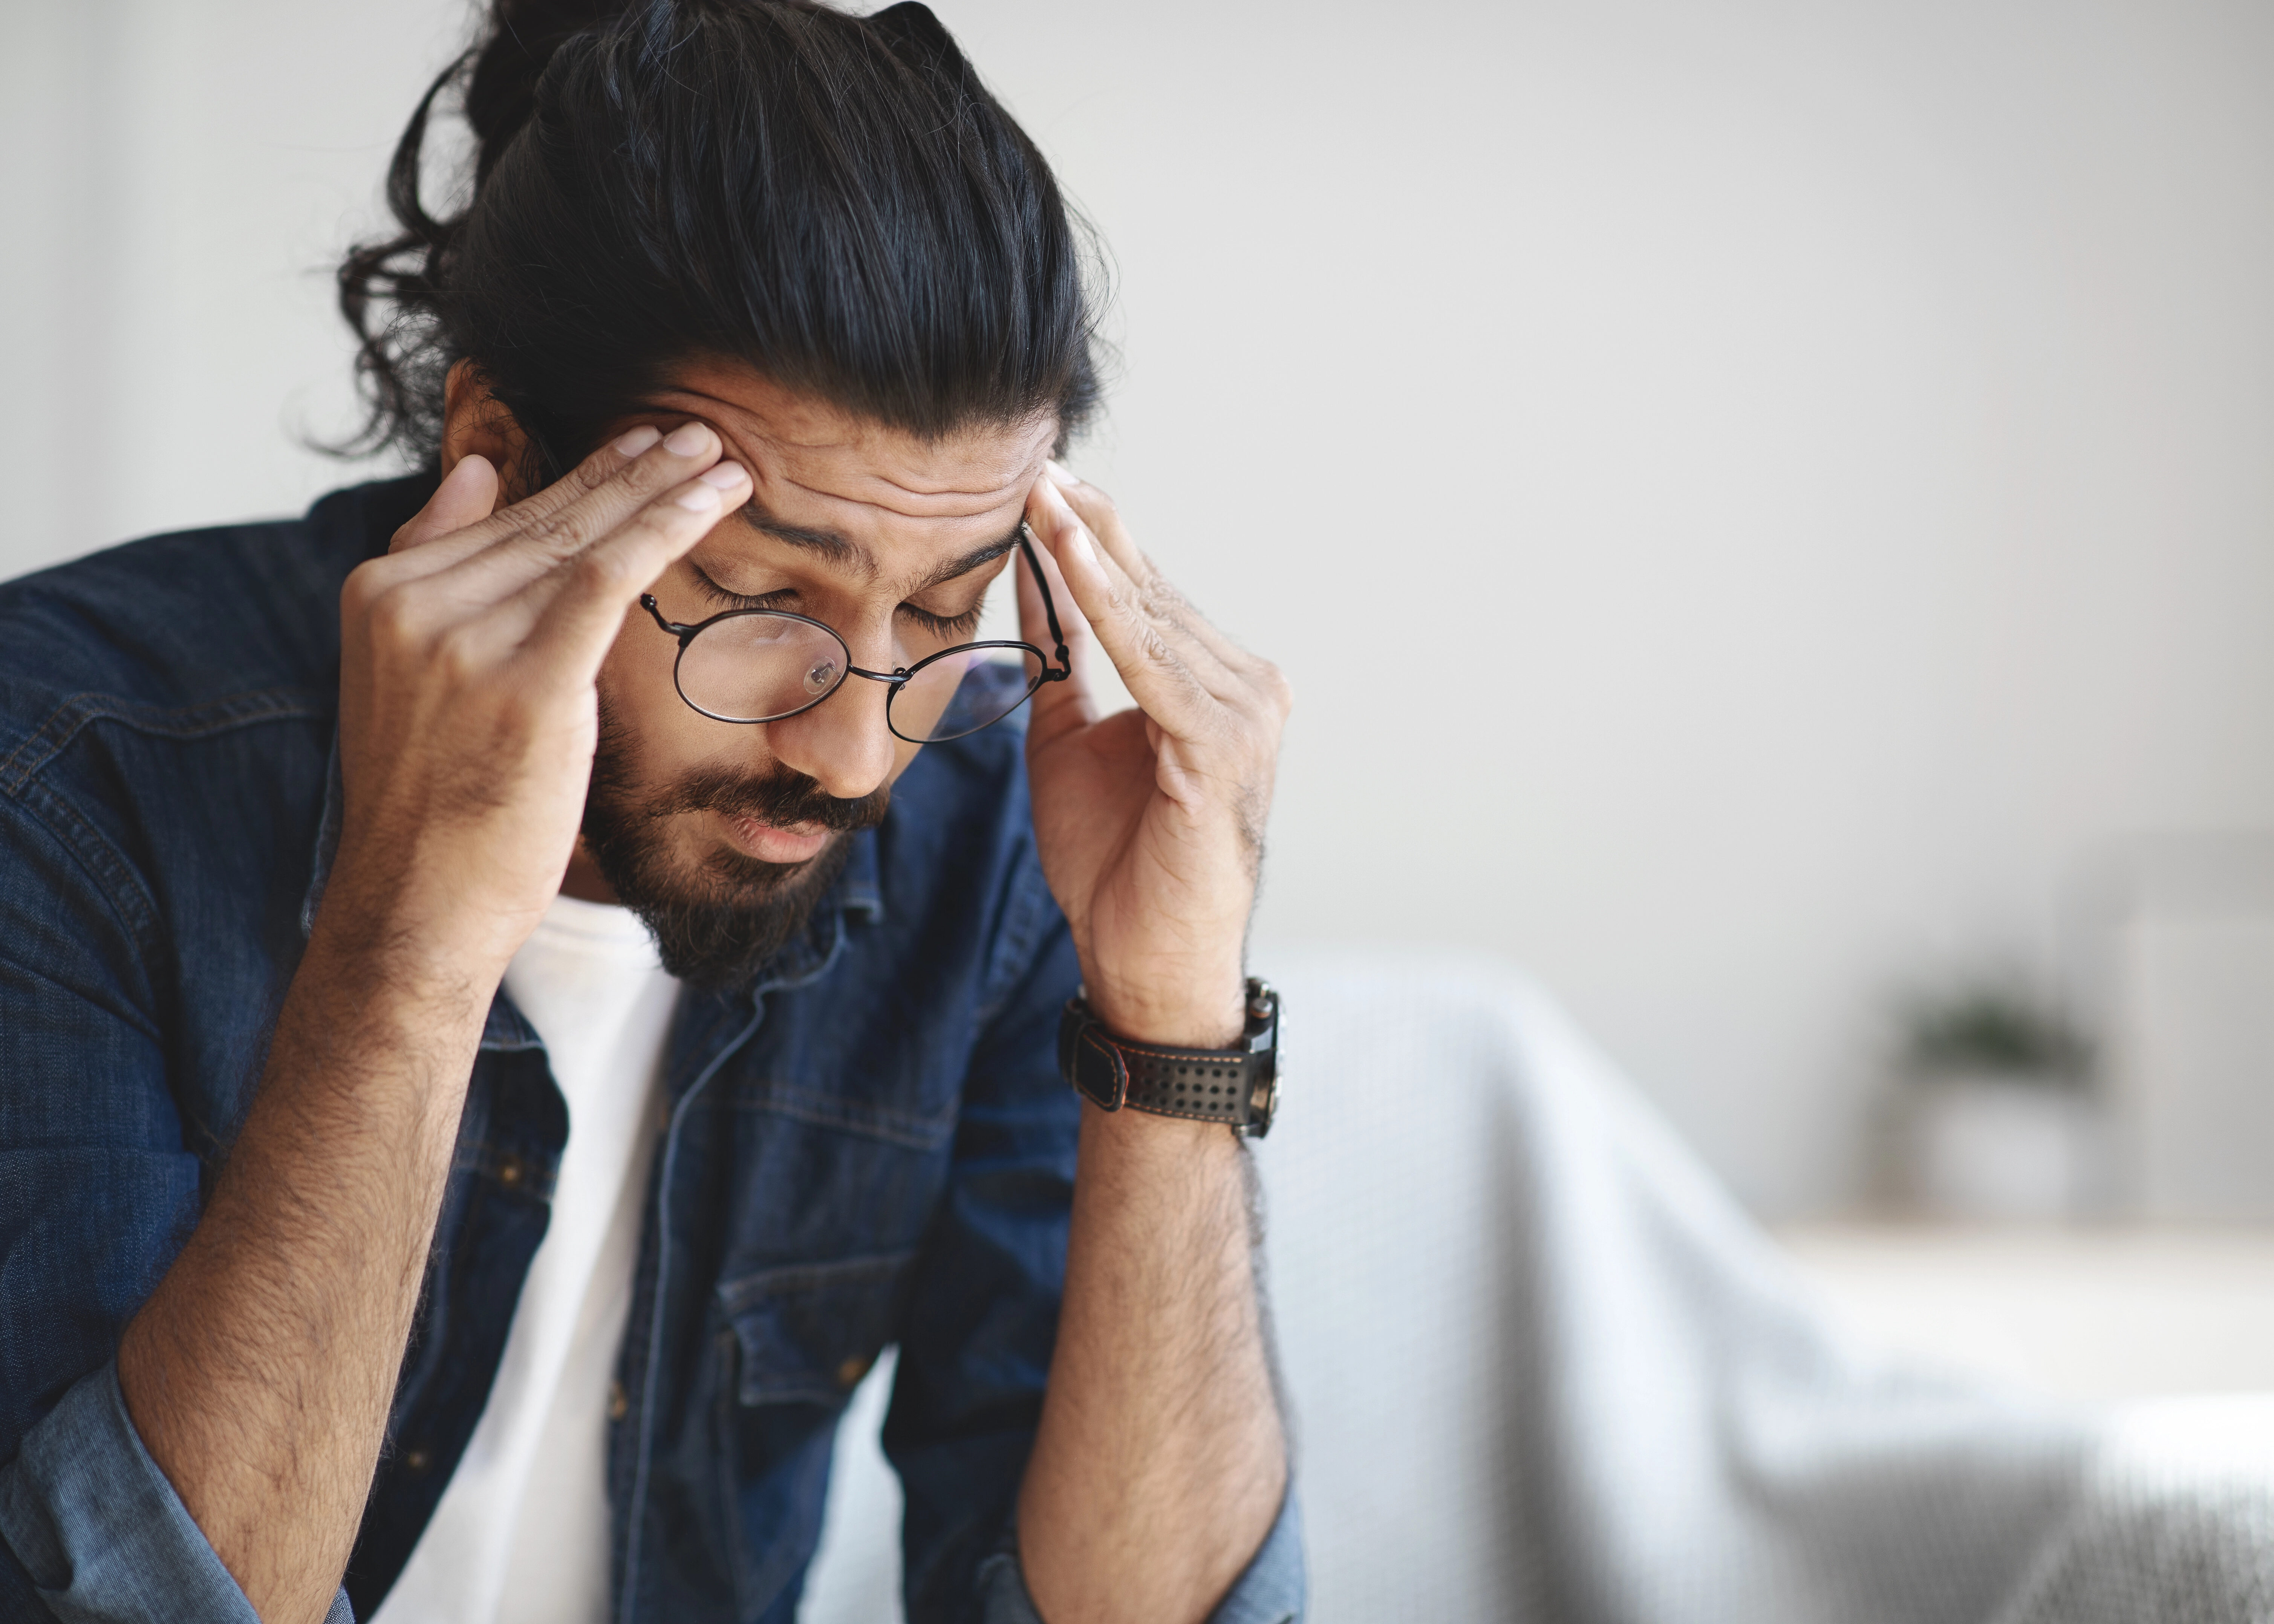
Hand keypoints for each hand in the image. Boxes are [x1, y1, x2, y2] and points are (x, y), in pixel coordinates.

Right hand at [328, 423, 749, 975]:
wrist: (416, 905)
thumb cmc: (433, 803)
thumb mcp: (410, 675)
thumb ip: (435, 569)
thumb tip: (477, 471)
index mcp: (382, 594)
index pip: (504, 518)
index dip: (583, 476)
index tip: (643, 444)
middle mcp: (414, 605)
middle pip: (547, 520)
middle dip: (631, 470)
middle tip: (694, 432)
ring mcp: (464, 641)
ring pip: (582, 539)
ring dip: (662, 491)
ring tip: (720, 458)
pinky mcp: (525, 683)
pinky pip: (607, 578)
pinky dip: (664, 529)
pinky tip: (712, 500)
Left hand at [1018, 465, 1290, 1046]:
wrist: (1143, 961)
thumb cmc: (1114, 866)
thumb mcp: (1067, 741)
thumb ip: (1060, 660)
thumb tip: (1033, 578)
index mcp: (1214, 686)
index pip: (1146, 595)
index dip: (1090, 537)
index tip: (1038, 481)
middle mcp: (1245, 687)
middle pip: (1152, 590)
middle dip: (1089, 525)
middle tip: (1034, 460)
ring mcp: (1244, 714)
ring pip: (1151, 614)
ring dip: (1091, 550)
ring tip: (1040, 491)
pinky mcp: (1221, 744)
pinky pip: (1150, 659)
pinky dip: (1105, 604)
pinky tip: (1064, 553)